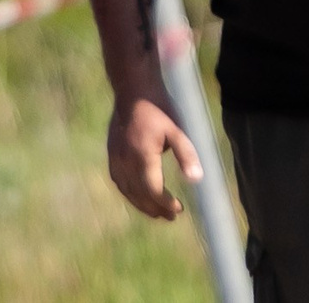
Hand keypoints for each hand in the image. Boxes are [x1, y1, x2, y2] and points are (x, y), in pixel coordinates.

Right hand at [107, 91, 201, 220]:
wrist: (134, 92)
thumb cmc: (160, 109)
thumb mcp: (178, 130)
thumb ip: (186, 155)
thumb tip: (196, 179)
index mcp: (142, 158)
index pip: (152, 190)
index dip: (164, 203)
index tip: (178, 210)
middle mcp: (124, 162)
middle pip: (138, 195)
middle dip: (154, 208)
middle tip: (170, 216)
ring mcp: (115, 159)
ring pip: (126, 190)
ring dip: (141, 204)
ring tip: (156, 212)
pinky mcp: (112, 154)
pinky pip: (118, 181)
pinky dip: (129, 193)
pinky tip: (139, 195)